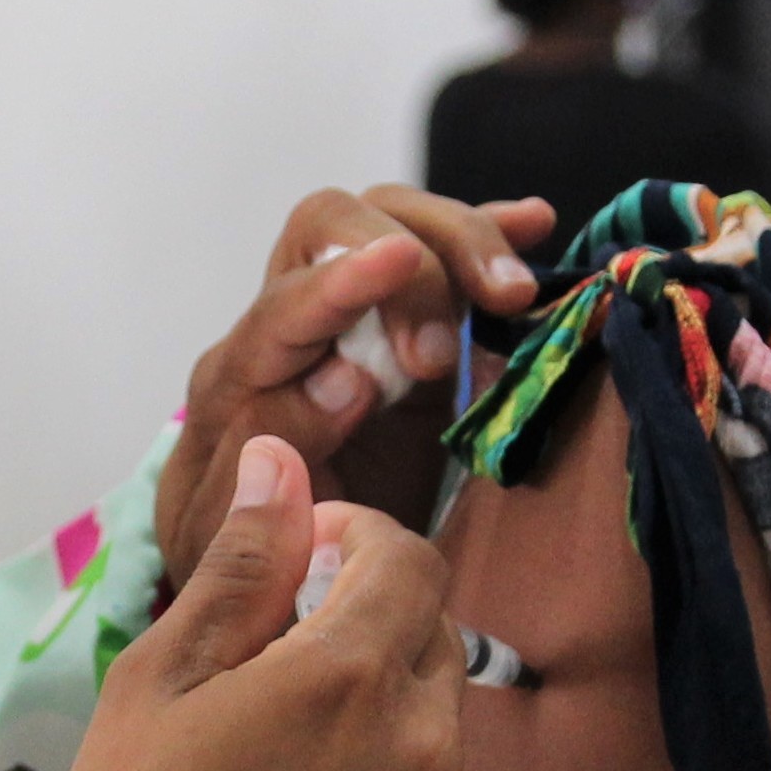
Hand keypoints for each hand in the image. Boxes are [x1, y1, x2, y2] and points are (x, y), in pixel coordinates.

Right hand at [27, 435, 474, 770]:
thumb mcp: (158, 681)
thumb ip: (241, 564)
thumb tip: (286, 457)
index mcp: (348, 677)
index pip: (409, 558)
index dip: (355, 538)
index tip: (299, 561)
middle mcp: (423, 747)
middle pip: (431, 634)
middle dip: (366, 620)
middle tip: (273, 659)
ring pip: (438, 720)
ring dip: (381, 707)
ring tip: (282, 755)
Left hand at [156, 187, 556, 579]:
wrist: (257, 554)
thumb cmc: (243, 547)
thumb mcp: (235, 533)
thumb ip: (271, 454)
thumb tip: (345, 380)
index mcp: (237, 376)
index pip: (284, 306)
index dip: (342, 281)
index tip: (399, 260)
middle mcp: (289, 319)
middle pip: (331, 222)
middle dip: (410, 269)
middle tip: (444, 357)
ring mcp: (351, 309)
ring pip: (392, 216)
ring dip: (461, 242)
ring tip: (515, 296)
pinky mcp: (406, 319)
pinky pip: (444, 253)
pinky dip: (491, 230)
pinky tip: (535, 224)